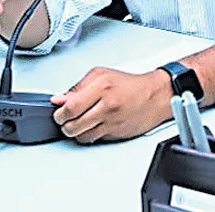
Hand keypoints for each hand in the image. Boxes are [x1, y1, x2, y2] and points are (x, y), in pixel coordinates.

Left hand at [51, 67, 173, 142]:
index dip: (60, 112)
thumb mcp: (102, 75)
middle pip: (73, 125)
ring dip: (75, 131)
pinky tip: (90, 126)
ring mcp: (112, 122)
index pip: (71, 107)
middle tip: (65, 119)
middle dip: (64, 124)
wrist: (155, 97)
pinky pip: (93, 139)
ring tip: (78, 122)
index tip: (59, 112)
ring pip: (81, 136)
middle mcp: (107, 106)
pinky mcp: (115, 134)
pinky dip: (88, 135)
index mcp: (102, 88)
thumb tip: (60, 99)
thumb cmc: (130, 85)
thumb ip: (78, 87)